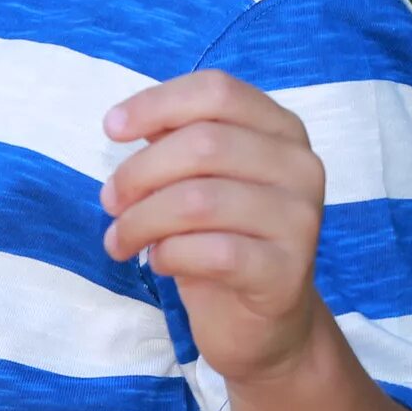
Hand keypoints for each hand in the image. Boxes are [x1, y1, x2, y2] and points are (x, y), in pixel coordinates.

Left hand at [102, 71, 329, 386]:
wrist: (260, 319)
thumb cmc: (217, 233)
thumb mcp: (195, 177)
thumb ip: (172, 139)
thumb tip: (126, 122)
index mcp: (280, 130)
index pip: (217, 91)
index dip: (156, 104)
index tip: (112, 129)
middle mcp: (301, 167)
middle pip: (202, 145)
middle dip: (138, 173)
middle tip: (110, 202)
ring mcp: (301, 220)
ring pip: (199, 200)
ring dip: (140, 221)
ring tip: (120, 239)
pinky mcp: (288, 272)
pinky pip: (211, 252)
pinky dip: (168, 254)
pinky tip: (160, 262)